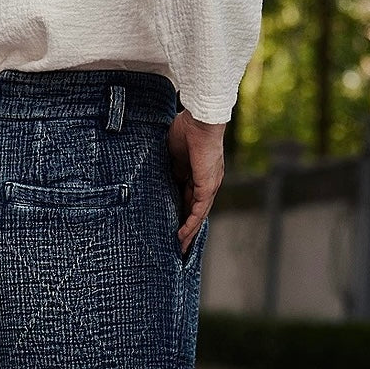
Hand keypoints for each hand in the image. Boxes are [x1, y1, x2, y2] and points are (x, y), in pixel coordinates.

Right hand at [166, 109, 225, 254]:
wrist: (200, 120)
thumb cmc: (185, 129)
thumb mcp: (172, 154)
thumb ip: (169, 168)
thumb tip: (160, 181)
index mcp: (197, 174)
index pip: (189, 199)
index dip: (181, 214)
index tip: (172, 227)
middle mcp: (206, 183)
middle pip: (195, 212)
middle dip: (187, 229)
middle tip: (178, 246)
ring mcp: (209, 185)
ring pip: (198, 215)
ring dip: (189, 233)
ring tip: (180, 248)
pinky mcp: (207, 186)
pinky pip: (198, 211)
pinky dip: (190, 224)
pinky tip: (182, 236)